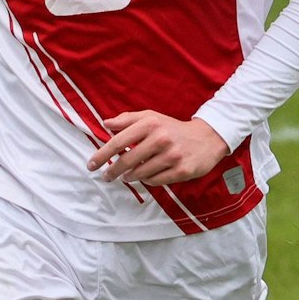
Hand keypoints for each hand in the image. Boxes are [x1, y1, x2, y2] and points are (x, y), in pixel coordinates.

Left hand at [87, 111, 227, 184]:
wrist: (206, 138)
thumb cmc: (173, 128)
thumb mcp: (152, 117)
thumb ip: (128, 119)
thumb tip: (106, 124)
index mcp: (151, 123)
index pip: (119, 141)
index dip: (102, 155)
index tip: (92, 165)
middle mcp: (161, 138)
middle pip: (127, 160)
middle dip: (113, 171)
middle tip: (106, 176)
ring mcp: (172, 156)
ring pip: (140, 173)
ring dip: (130, 176)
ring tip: (127, 176)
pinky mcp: (182, 171)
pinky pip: (155, 181)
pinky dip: (147, 181)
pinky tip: (145, 177)